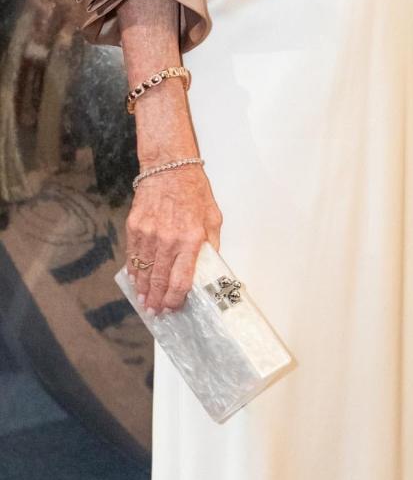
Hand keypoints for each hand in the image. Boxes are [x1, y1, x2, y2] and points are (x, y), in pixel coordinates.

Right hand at [126, 164, 221, 312]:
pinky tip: (136, 281)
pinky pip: (133, 257)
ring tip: (145, 302)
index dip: (176, 300)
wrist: (169, 167)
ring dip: (144, 290)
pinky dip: (134, 272)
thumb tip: (208, 267)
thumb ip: (210, 244)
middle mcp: (168, 240)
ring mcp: (148, 234)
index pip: (181, 280)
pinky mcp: (135, 228)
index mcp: (190, 239)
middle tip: (157, 311)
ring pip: (144, 272)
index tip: (174, 308)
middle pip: (160, 281)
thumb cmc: (193, 190)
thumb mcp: (213, 217)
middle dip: (158, 300)